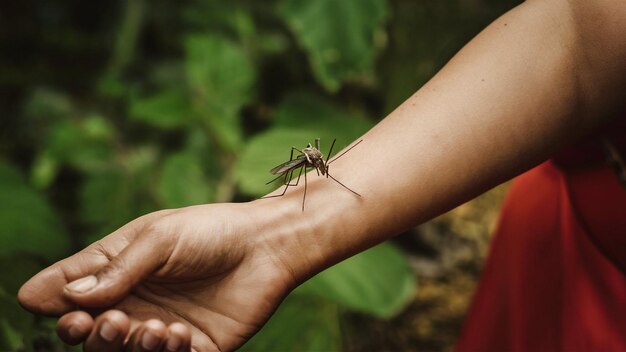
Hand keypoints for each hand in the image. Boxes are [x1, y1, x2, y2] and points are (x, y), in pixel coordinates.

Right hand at [18, 203, 297, 350]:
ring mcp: (162, 326)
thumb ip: (116, 268)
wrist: (266, 246)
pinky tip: (178, 333)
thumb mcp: (159, 238)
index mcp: (118, 270)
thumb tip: (66, 297)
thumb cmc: (210, 231)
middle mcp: (135, 301)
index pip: (71, 292)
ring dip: (130, 347)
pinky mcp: (195, 346)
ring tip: (155, 327)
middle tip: (113, 320)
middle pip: (92, 333)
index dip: (56, 305)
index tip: (61, 310)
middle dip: (94, 335)